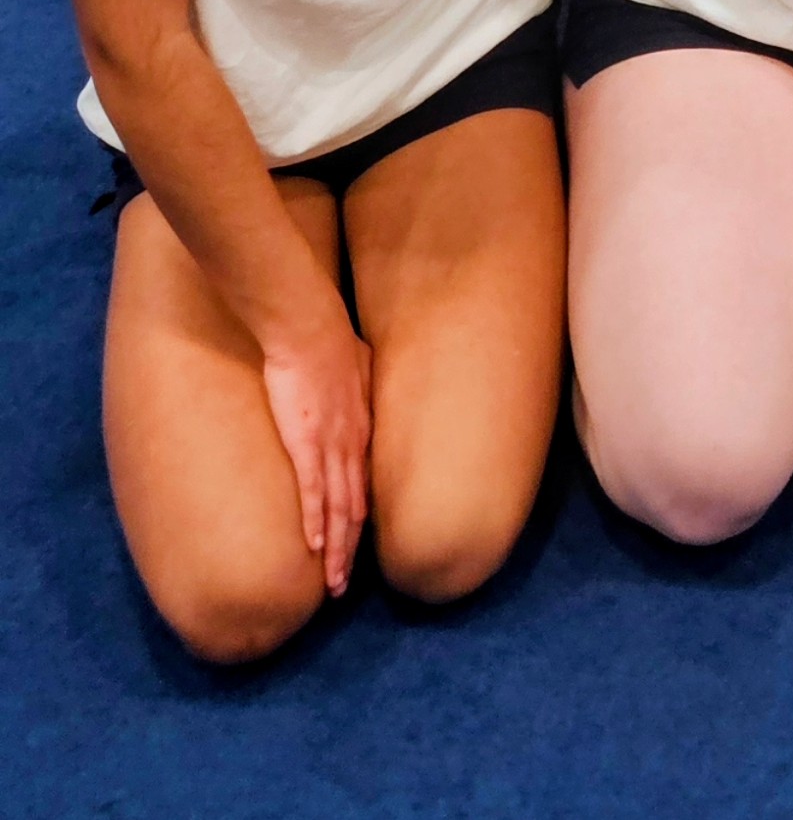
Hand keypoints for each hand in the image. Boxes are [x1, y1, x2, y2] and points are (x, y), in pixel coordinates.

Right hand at [261, 315, 373, 595]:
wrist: (311, 328)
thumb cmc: (330, 340)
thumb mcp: (356, 365)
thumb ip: (357, 382)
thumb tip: (356, 378)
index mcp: (361, 429)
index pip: (363, 487)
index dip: (359, 521)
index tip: (355, 546)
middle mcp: (352, 444)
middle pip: (356, 509)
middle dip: (350, 550)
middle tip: (344, 586)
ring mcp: (331, 446)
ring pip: (338, 509)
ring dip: (336, 550)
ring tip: (334, 583)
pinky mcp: (306, 443)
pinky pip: (313, 490)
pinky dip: (315, 522)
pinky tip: (315, 548)